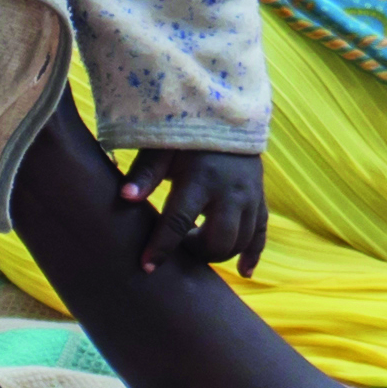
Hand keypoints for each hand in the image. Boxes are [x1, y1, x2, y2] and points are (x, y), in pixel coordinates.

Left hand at [121, 146, 267, 276]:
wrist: (228, 115)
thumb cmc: (186, 133)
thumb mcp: (162, 147)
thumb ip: (145, 174)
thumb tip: (125, 198)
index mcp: (201, 178)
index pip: (178, 222)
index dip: (162, 247)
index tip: (146, 267)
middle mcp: (231, 191)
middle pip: (218, 240)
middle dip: (195, 252)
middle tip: (177, 246)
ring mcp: (250, 197)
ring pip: (240, 242)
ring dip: (217, 252)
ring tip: (194, 243)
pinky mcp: (260, 199)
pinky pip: (261, 234)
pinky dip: (253, 254)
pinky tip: (244, 272)